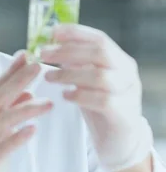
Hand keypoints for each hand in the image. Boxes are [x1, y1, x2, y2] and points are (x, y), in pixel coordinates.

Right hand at [0, 51, 52, 171]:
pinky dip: (17, 138)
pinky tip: (32, 131)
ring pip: (1, 121)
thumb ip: (8, 113)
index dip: (10, 71)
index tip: (26, 55)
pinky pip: (2, 148)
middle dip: (18, 81)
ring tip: (48, 104)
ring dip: (25, 110)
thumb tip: (27, 94)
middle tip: (38, 66)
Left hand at [41, 24, 153, 171]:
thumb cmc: (98, 104)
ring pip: (99, 76)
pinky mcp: (124, 114)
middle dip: (67, 51)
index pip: (100, 39)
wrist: (119, 139)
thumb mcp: (87, 79)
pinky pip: (102, 100)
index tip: (52, 32)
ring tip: (48, 77)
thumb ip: (75, 63)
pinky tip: (65, 96)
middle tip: (43, 54)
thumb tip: (48, 46)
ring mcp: (129, 93)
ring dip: (69, 74)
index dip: (76, 33)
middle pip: (99, 53)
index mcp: (120, 60)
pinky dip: (80, 95)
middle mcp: (127, 73)